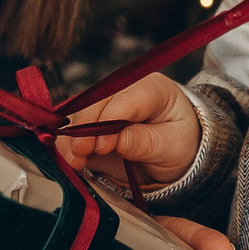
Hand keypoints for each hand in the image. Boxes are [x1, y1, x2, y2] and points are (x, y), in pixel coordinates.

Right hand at [53, 72, 203, 188]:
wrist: (178, 154)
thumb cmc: (181, 144)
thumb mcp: (172, 147)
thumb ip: (144, 142)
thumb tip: (112, 140)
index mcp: (152, 88)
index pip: (125, 100)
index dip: (108, 122)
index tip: (100, 147)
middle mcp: (125, 91)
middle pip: (96, 103)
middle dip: (83, 129)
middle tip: (77, 154)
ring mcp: (106, 106)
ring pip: (81, 115)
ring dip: (72, 138)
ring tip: (71, 161)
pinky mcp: (94, 123)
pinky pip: (76, 129)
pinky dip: (69, 144)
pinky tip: (67, 159)